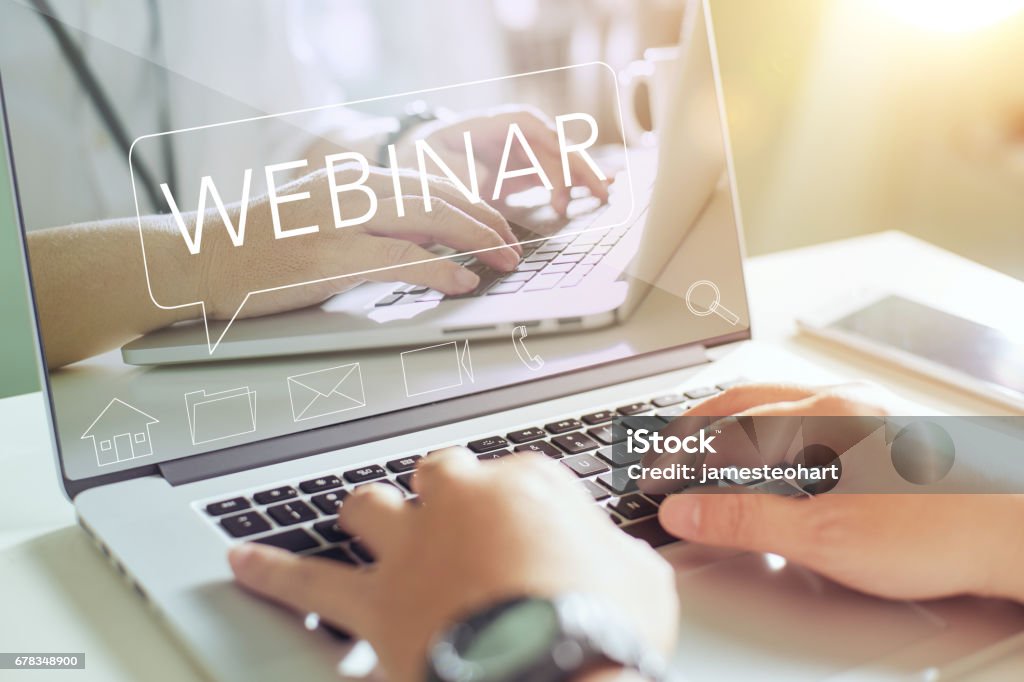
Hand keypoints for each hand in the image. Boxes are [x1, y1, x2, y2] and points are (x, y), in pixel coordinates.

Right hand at [178, 163, 522, 319]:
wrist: (200, 259)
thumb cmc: (263, 247)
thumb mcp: (322, 218)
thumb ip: (371, 223)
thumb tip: (427, 245)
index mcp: (354, 179)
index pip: (431, 182)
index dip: (474, 204)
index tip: (499, 224)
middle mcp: (352, 190)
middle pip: (440, 195)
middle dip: (487, 220)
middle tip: (514, 246)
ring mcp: (340, 221)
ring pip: (429, 219)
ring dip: (477, 240)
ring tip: (504, 261)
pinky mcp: (329, 257)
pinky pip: (399, 260)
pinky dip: (438, 270)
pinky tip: (463, 282)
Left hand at [229, 448, 677, 681]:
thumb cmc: (605, 630)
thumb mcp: (642, 583)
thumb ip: (615, 555)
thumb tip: (612, 560)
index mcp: (528, 488)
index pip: (517, 476)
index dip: (520, 508)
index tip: (527, 535)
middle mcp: (460, 506)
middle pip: (438, 474)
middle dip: (441, 491)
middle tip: (447, 513)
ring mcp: (410, 552)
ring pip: (366, 508)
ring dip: (362, 513)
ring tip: (352, 516)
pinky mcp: (371, 608)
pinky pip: (304, 583)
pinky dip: (271, 571)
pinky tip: (243, 563)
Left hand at [402, 107, 609, 215]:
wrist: (415, 162)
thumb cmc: (421, 160)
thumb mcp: (431, 165)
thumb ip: (459, 172)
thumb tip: (489, 179)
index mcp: (491, 124)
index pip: (528, 128)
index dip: (549, 152)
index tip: (560, 182)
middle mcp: (512, 133)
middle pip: (553, 143)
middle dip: (577, 166)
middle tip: (598, 192)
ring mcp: (521, 151)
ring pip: (560, 158)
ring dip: (583, 174)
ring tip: (607, 192)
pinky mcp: (524, 170)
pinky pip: (555, 174)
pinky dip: (575, 183)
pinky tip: (598, 191)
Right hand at [653, 384, 1023, 602]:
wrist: (1011, 533)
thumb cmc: (934, 532)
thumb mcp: (823, 536)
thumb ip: (746, 520)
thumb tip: (685, 510)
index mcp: (819, 420)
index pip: (724, 432)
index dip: (679, 457)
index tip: (653, 480)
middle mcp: (838, 405)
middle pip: (744, 398)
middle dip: (695, 420)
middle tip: (662, 447)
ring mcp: (861, 414)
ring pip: (774, 399)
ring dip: (729, 414)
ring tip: (701, 437)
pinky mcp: (878, 433)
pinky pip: (803, 412)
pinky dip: (765, 423)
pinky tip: (767, 446)